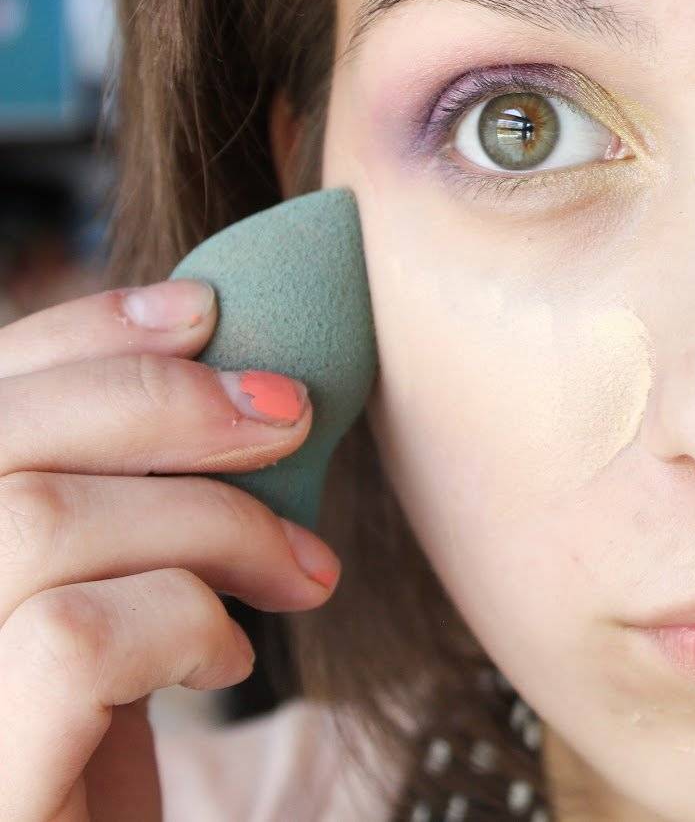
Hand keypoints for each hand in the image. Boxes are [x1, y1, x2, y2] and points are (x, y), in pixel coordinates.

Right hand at [0, 279, 339, 821]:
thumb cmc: (88, 752)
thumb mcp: (95, 599)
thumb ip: (111, 503)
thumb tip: (217, 363)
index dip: (84, 333)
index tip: (205, 311)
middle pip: (1, 438)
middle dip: (167, 402)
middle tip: (292, 417)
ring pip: (38, 519)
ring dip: (210, 522)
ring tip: (296, 570)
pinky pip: (69, 635)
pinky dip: (183, 622)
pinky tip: (223, 659)